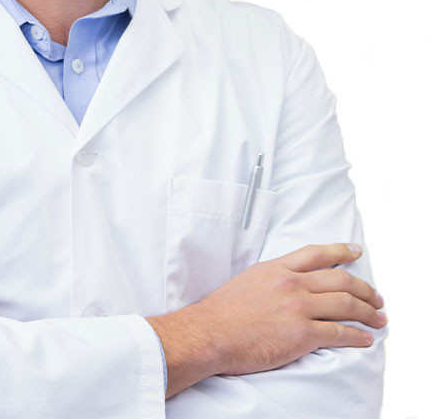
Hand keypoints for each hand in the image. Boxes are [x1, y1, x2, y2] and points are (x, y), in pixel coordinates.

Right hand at [147, 243, 386, 398]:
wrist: (211, 332)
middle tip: (376, 297)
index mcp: (277, 269)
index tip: (356, 251)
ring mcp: (297, 308)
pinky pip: (338, 333)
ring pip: (345, 305)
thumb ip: (272, 277)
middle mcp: (291, 284)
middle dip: (364, 289)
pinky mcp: (301, 335)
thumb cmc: (223, 311)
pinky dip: (356, 336)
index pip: (316, 254)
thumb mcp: (248, 280)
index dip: (341, 251)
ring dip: (368, 312)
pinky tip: (364, 338)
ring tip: (378, 318)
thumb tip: (287, 280)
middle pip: (339, 280)